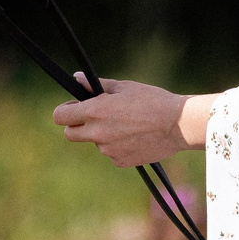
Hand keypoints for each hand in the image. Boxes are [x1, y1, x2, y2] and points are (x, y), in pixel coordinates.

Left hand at [51, 78, 212, 167]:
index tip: (72, 108)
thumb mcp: (124, 87)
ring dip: (103, 135)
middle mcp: (97, 133)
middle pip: (70, 134)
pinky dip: (118, 146)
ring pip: (95, 143)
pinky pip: (111, 153)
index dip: (63, 112)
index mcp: (95, 111)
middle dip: (77, 126)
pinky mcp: (119, 161)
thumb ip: (96, 85)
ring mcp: (108, 150)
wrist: (178, 125)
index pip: (60, 117)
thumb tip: (77, 78)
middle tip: (94, 117)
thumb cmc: (152, 100)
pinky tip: (135, 136)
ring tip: (127, 124)